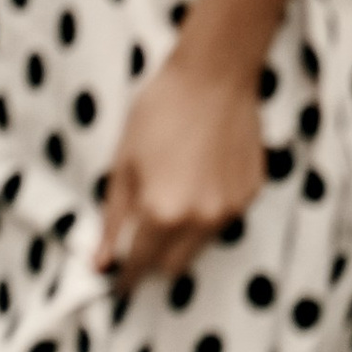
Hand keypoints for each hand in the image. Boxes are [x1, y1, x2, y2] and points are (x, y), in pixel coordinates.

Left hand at [96, 52, 264, 285]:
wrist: (214, 74)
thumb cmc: (161, 111)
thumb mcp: (123, 164)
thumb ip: (112, 220)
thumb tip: (101, 263)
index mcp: (162, 214)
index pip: (140, 266)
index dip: (125, 275)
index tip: (118, 277)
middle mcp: (200, 220)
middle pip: (172, 268)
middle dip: (154, 259)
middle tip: (142, 233)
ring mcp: (231, 209)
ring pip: (199, 246)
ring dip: (182, 236)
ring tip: (174, 190)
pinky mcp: (251, 194)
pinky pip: (223, 219)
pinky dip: (208, 212)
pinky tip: (201, 176)